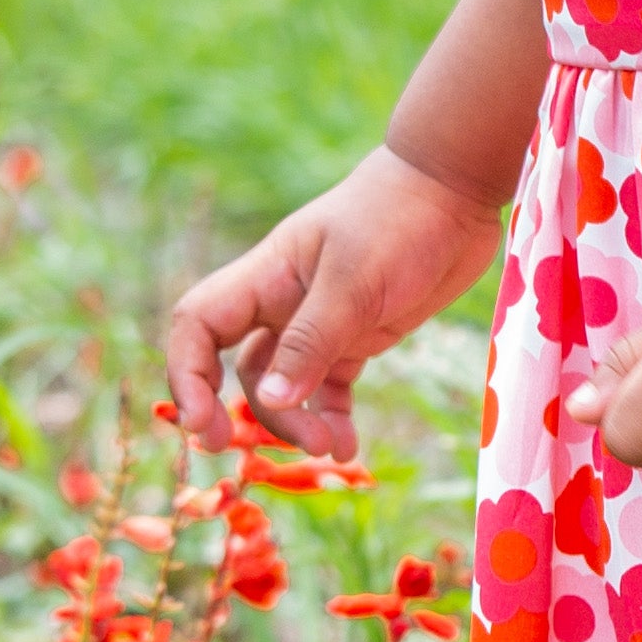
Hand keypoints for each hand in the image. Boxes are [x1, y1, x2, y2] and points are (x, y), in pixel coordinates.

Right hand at [166, 145, 503, 457]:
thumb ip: (311, 342)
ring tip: (330, 447)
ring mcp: (320, 321)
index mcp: (266, 277)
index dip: (186, 375)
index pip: (198, 326)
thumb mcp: (354, 283)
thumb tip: (268, 402)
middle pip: (238, 367)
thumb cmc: (398, 219)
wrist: (454, 189)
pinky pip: (330, 387)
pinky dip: (334, 417)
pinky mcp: (358, 335)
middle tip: (241, 452)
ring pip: (285, 384)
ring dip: (296, 421)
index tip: (200, 423)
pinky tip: (349, 447)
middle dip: (238, 411)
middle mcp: (282, 302)